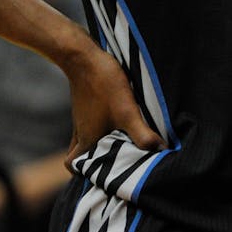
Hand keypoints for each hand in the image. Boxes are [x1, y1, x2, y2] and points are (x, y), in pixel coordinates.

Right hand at [63, 45, 163, 170]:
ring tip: (123, 141)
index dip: (83, 173)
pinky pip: (91, 122)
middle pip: (79, 154)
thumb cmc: (104, 86)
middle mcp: (79, 131)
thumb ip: (142, 134)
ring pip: (85, 138)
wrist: (84, 57)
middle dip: (94, 160)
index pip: (73, 166)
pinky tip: (120, 119)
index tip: (104, 174)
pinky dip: (102, 126)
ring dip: (100, 142)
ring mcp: (81, 117)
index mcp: (85, 140)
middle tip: (116, 159)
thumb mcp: (127, 112)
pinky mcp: (86, 104)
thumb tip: (159, 150)